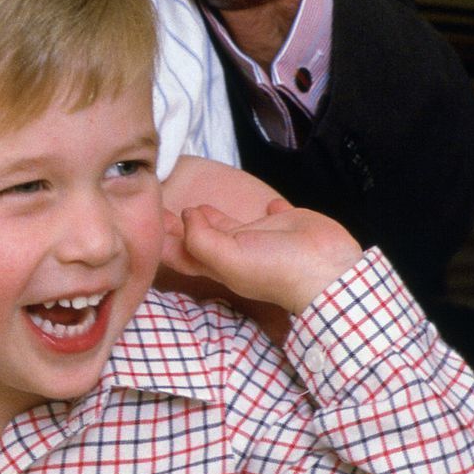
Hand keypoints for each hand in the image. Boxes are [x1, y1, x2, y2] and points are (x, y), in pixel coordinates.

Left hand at [166, 198, 361, 315]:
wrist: (328, 269)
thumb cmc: (278, 270)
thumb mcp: (228, 258)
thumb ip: (201, 238)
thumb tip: (188, 216)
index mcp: (220, 264)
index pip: (182, 254)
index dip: (163, 241)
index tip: (145, 221)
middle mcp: (237, 252)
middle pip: (201, 239)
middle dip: (181, 227)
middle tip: (161, 207)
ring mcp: (262, 239)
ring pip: (231, 226)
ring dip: (213, 218)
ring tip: (197, 206)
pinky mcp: (286, 224)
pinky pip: (273, 215)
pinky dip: (267, 209)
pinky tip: (265, 204)